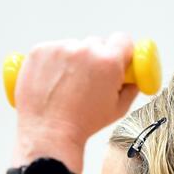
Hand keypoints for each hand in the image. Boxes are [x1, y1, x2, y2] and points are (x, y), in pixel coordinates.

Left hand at [13, 34, 140, 173]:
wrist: (48, 133)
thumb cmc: (83, 124)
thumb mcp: (118, 109)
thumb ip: (131, 87)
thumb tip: (134, 76)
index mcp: (109, 61)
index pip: (123, 40)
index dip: (122, 52)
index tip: (117, 60)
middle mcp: (85, 49)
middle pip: (96, 43)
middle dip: (95, 59)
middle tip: (89, 81)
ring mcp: (59, 48)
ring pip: (73, 47)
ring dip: (73, 60)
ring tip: (66, 87)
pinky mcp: (39, 51)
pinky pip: (52, 50)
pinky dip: (53, 63)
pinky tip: (52, 83)